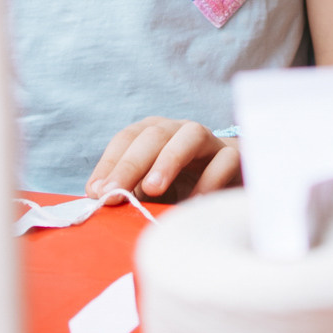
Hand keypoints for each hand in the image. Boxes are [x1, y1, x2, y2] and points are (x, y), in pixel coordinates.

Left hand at [87, 118, 240, 202]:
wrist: (230, 190)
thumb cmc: (182, 190)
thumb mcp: (151, 192)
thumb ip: (129, 192)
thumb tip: (99, 200)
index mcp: (154, 134)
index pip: (127, 138)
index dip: (109, 163)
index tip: (96, 192)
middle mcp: (180, 130)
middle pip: (154, 135)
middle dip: (130, 164)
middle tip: (114, 194)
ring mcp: (210, 141)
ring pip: (190, 135)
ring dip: (168, 160)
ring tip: (152, 189)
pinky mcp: (236, 156)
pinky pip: (224, 160)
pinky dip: (208, 180)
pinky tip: (193, 202)